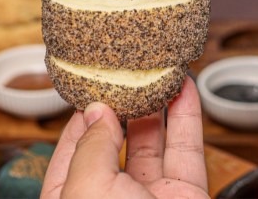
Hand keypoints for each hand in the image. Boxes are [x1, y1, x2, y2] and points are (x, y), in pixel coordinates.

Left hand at [40, 76, 208, 198]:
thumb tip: (98, 111)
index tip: (91, 84)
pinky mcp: (185, 198)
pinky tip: (184, 89)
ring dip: (157, 105)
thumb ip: (91, 147)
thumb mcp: (85, 190)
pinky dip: (187, 118)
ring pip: (151, 144)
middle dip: (120, 106)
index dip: (81, 117)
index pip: (70, 152)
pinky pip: (186, 152)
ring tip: (156, 72)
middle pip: (113, 144)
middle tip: (127, 71)